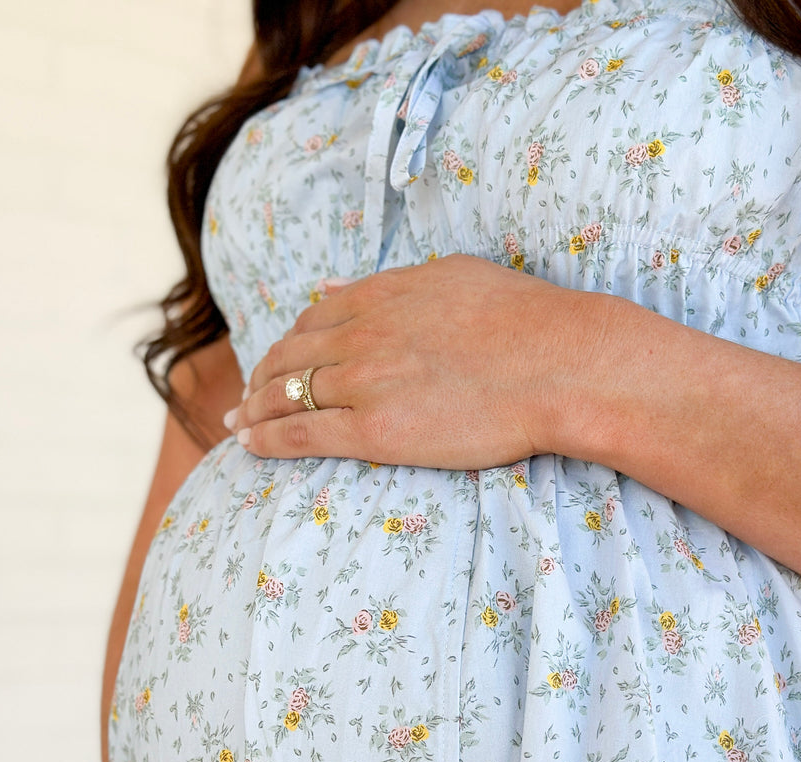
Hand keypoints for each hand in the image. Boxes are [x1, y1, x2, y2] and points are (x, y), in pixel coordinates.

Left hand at [222, 253, 591, 467]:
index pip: (316, 317)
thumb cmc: (531, 323)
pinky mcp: (375, 431)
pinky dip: (266, 438)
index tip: (280, 356)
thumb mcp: (455, 277)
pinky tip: (248, 444)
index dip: (291, 340)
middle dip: (260, 375)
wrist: (562, 366)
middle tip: (245, 394)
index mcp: (386, 294)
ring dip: (254, 407)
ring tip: (238, 421)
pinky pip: (301, 434)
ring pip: (285, 393)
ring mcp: (365, 382)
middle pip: (290, 354)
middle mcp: (364, 333)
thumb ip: (393, 285)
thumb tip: (336, 286)